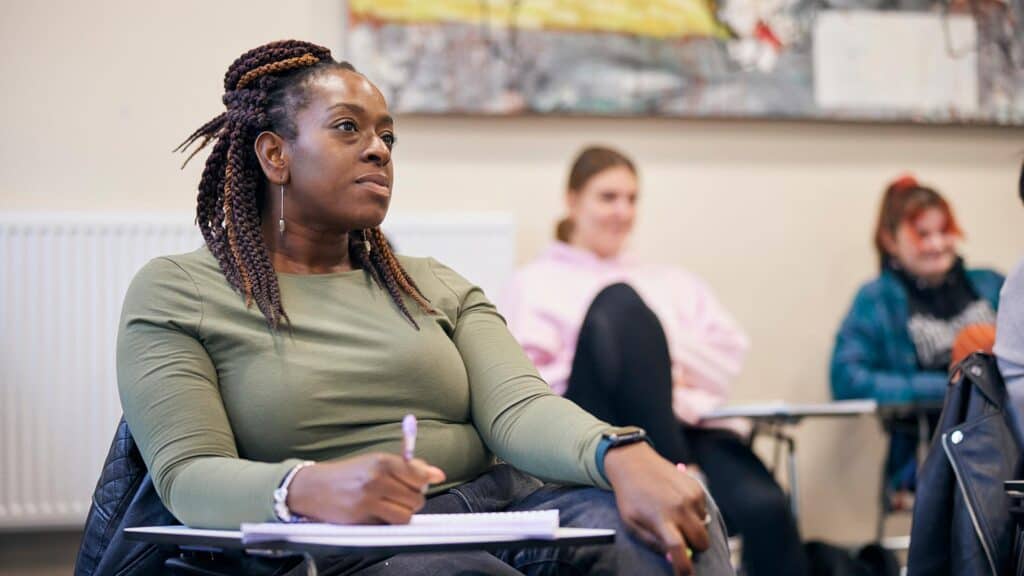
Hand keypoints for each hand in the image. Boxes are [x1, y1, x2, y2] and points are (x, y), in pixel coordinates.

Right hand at [286, 453, 445, 523]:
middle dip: (413, 498)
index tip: (431, 481)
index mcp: (382, 461)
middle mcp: (376, 479)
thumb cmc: (348, 474)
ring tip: (391, 506)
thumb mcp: (375, 462)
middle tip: (401, 495)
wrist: (314, 487)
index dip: (427, 480)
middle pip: (416, 497)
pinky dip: (389, 522)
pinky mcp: (361, 517)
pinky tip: (380, 513)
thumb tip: (437, 474)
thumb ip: (406, 467)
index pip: (418, 474)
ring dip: (403, 513)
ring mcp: (369, 499)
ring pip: (406, 514)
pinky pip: (390, 524)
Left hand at [605, 443, 710, 575]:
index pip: (679, 550)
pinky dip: (695, 513)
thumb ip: (653, 542)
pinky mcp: (697, 487)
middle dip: (694, 548)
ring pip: (704, 526)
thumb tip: (673, 558)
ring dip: (694, 528)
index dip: (684, 568)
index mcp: (660, 519)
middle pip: (701, 541)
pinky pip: (704, 511)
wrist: (633, 463)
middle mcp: (679, 508)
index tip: (685, 575)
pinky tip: (678, 503)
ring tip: (674, 516)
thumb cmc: (630, 497)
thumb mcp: (632, 524)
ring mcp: (690, 496)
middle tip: (679, 540)